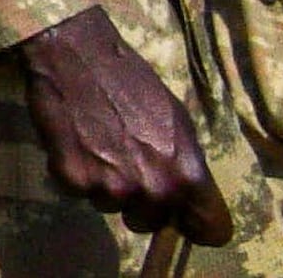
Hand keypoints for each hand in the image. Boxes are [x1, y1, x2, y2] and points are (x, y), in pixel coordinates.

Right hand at [13, 3, 232, 242]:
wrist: (78, 54)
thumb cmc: (132, 82)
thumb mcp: (179, 122)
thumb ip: (187, 165)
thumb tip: (187, 196)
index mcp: (189, 173)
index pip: (210, 229)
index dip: (194, 223)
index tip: (180, 214)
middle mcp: (155, 188)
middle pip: (150, 223)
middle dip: (137, 202)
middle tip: (123, 166)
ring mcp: (112, 187)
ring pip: (109, 206)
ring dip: (102, 185)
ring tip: (95, 146)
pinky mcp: (73, 179)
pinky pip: (75, 192)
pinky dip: (72, 171)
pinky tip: (74, 141)